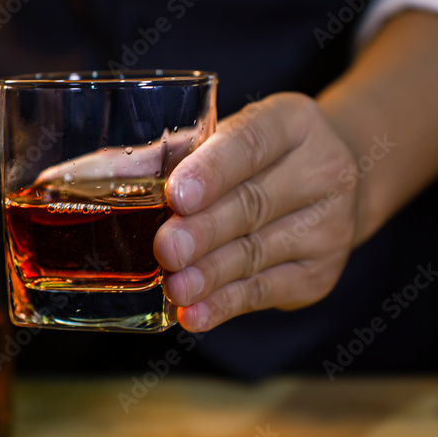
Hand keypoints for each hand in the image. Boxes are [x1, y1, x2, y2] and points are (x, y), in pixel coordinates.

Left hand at [153, 92, 358, 331]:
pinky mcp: (318, 274)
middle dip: (204, 231)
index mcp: (292, 123)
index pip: (251, 143)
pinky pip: (265, 291)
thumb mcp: (229, 137)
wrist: (336, 189)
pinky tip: (195, 313)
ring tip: (174, 286)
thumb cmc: (258, 158)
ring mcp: (328, 226)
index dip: (213, 170)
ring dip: (211, 274)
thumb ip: (175, 155)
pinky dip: (226, 304)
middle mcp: (323, 170)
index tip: (178, 194)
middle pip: (253, 204)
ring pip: (257, 252)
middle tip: (165, 248)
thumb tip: (101, 176)